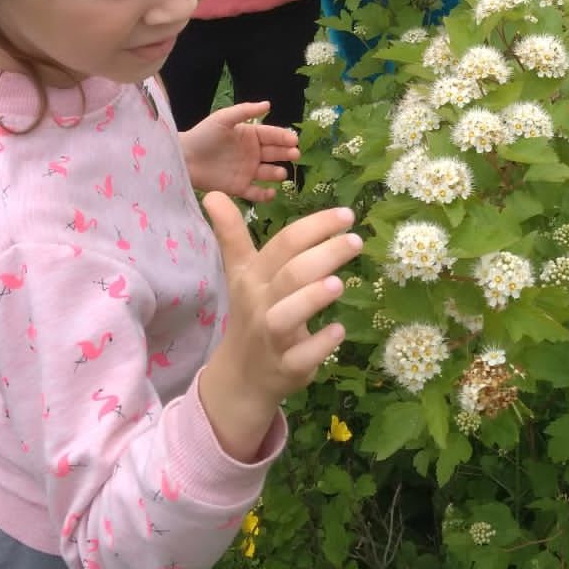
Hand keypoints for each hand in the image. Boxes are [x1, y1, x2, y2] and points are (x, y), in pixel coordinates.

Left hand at [181, 101, 296, 202]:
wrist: (184, 158)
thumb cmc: (203, 135)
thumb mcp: (223, 119)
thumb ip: (245, 111)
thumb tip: (268, 104)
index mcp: (251, 136)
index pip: (272, 135)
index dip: (283, 137)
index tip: (294, 140)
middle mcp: (253, 154)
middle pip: (274, 153)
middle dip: (286, 154)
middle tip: (294, 154)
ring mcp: (247, 171)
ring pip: (268, 173)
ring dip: (277, 173)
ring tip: (280, 173)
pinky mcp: (239, 188)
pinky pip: (256, 192)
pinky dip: (265, 194)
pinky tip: (271, 192)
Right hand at [196, 198, 359, 460]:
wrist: (242, 375)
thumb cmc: (250, 312)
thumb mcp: (240, 273)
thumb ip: (232, 234)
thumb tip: (213, 194)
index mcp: (253, 277)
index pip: (283, 244)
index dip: (314, 226)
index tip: (346, 215)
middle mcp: (261, 304)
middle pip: (290, 274)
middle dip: (323, 254)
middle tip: (355, 240)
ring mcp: (272, 337)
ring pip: (287, 315)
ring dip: (312, 298)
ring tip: (339, 284)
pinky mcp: (286, 367)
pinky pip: (301, 356)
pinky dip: (320, 344)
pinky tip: (339, 331)